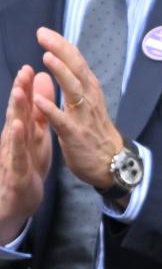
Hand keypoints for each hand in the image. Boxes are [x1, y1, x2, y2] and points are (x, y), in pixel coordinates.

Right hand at [0, 65, 52, 243]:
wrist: (16, 201)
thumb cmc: (27, 166)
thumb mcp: (36, 138)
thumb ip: (39, 112)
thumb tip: (41, 84)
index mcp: (23, 131)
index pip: (25, 107)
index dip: (27, 88)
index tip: (31, 67)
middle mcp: (15, 140)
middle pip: (19, 113)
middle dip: (21, 92)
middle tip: (24, 71)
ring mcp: (14, 155)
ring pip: (15, 130)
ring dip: (17, 111)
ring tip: (20, 92)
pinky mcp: (17, 172)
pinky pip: (18, 154)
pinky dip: (18, 141)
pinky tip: (18, 127)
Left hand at [33, 27, 122, 190]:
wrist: (111, 164)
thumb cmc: (96, 134)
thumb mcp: (89, 103)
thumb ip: (76, 83)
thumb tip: (64, 61)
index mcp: (89, 91)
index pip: (76, 62)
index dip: (61, 46)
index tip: (44, 32)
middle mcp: (88, 99)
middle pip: (76, 69)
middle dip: (60, 50)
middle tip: (42, 34)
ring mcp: (82, 117)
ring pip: (73, 90)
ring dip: (60, 73)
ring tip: (46, 57)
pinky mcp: (75, 135)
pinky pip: (62, 121)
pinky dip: (51, 110)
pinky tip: (38, 101)